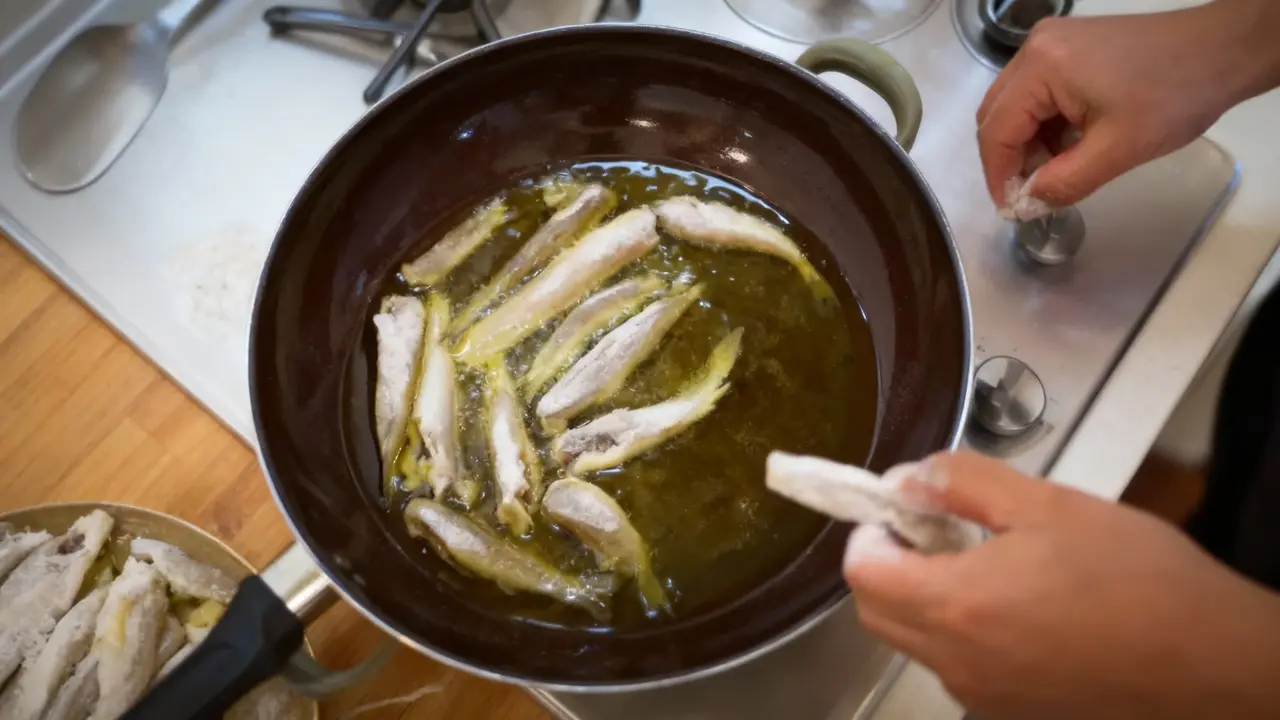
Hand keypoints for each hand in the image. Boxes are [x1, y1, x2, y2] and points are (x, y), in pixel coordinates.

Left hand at [843, 451, 1279, 719]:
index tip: (904, 510)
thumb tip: (905, 480)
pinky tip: (1020, 610)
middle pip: (877, 613)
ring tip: (986, 565)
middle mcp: (954, 663)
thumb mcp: (1049, 505)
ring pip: (916, 645)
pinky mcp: (1011, 716)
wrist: (1215, 665)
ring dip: (925, 601)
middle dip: (888, 566)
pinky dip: (962, 636)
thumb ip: (963, 484)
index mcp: (955, 605)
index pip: (860, 572)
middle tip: (936, 531)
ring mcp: (982, 699)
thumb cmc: (1136, 576)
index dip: (869, 532)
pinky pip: (959, 670)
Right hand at [977, 0, 1279, 211]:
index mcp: (1042, 67)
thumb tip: (1026, 206)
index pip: (996, 130)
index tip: (1012, 210)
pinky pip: (1037, 92)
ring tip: (1057, 171)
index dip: (998, 175)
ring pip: (1015, 105)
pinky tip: (1069, 145)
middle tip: (1032, 193)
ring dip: (1028, 143)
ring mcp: (1051, 43)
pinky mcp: (1068, 47)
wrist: (1223, 50)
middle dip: (1009, 159)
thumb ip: (1064, 182)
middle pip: (996, 114)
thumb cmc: (1174, 96)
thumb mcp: (1118, 150)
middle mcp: (1035, 48)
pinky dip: (1045, 124)